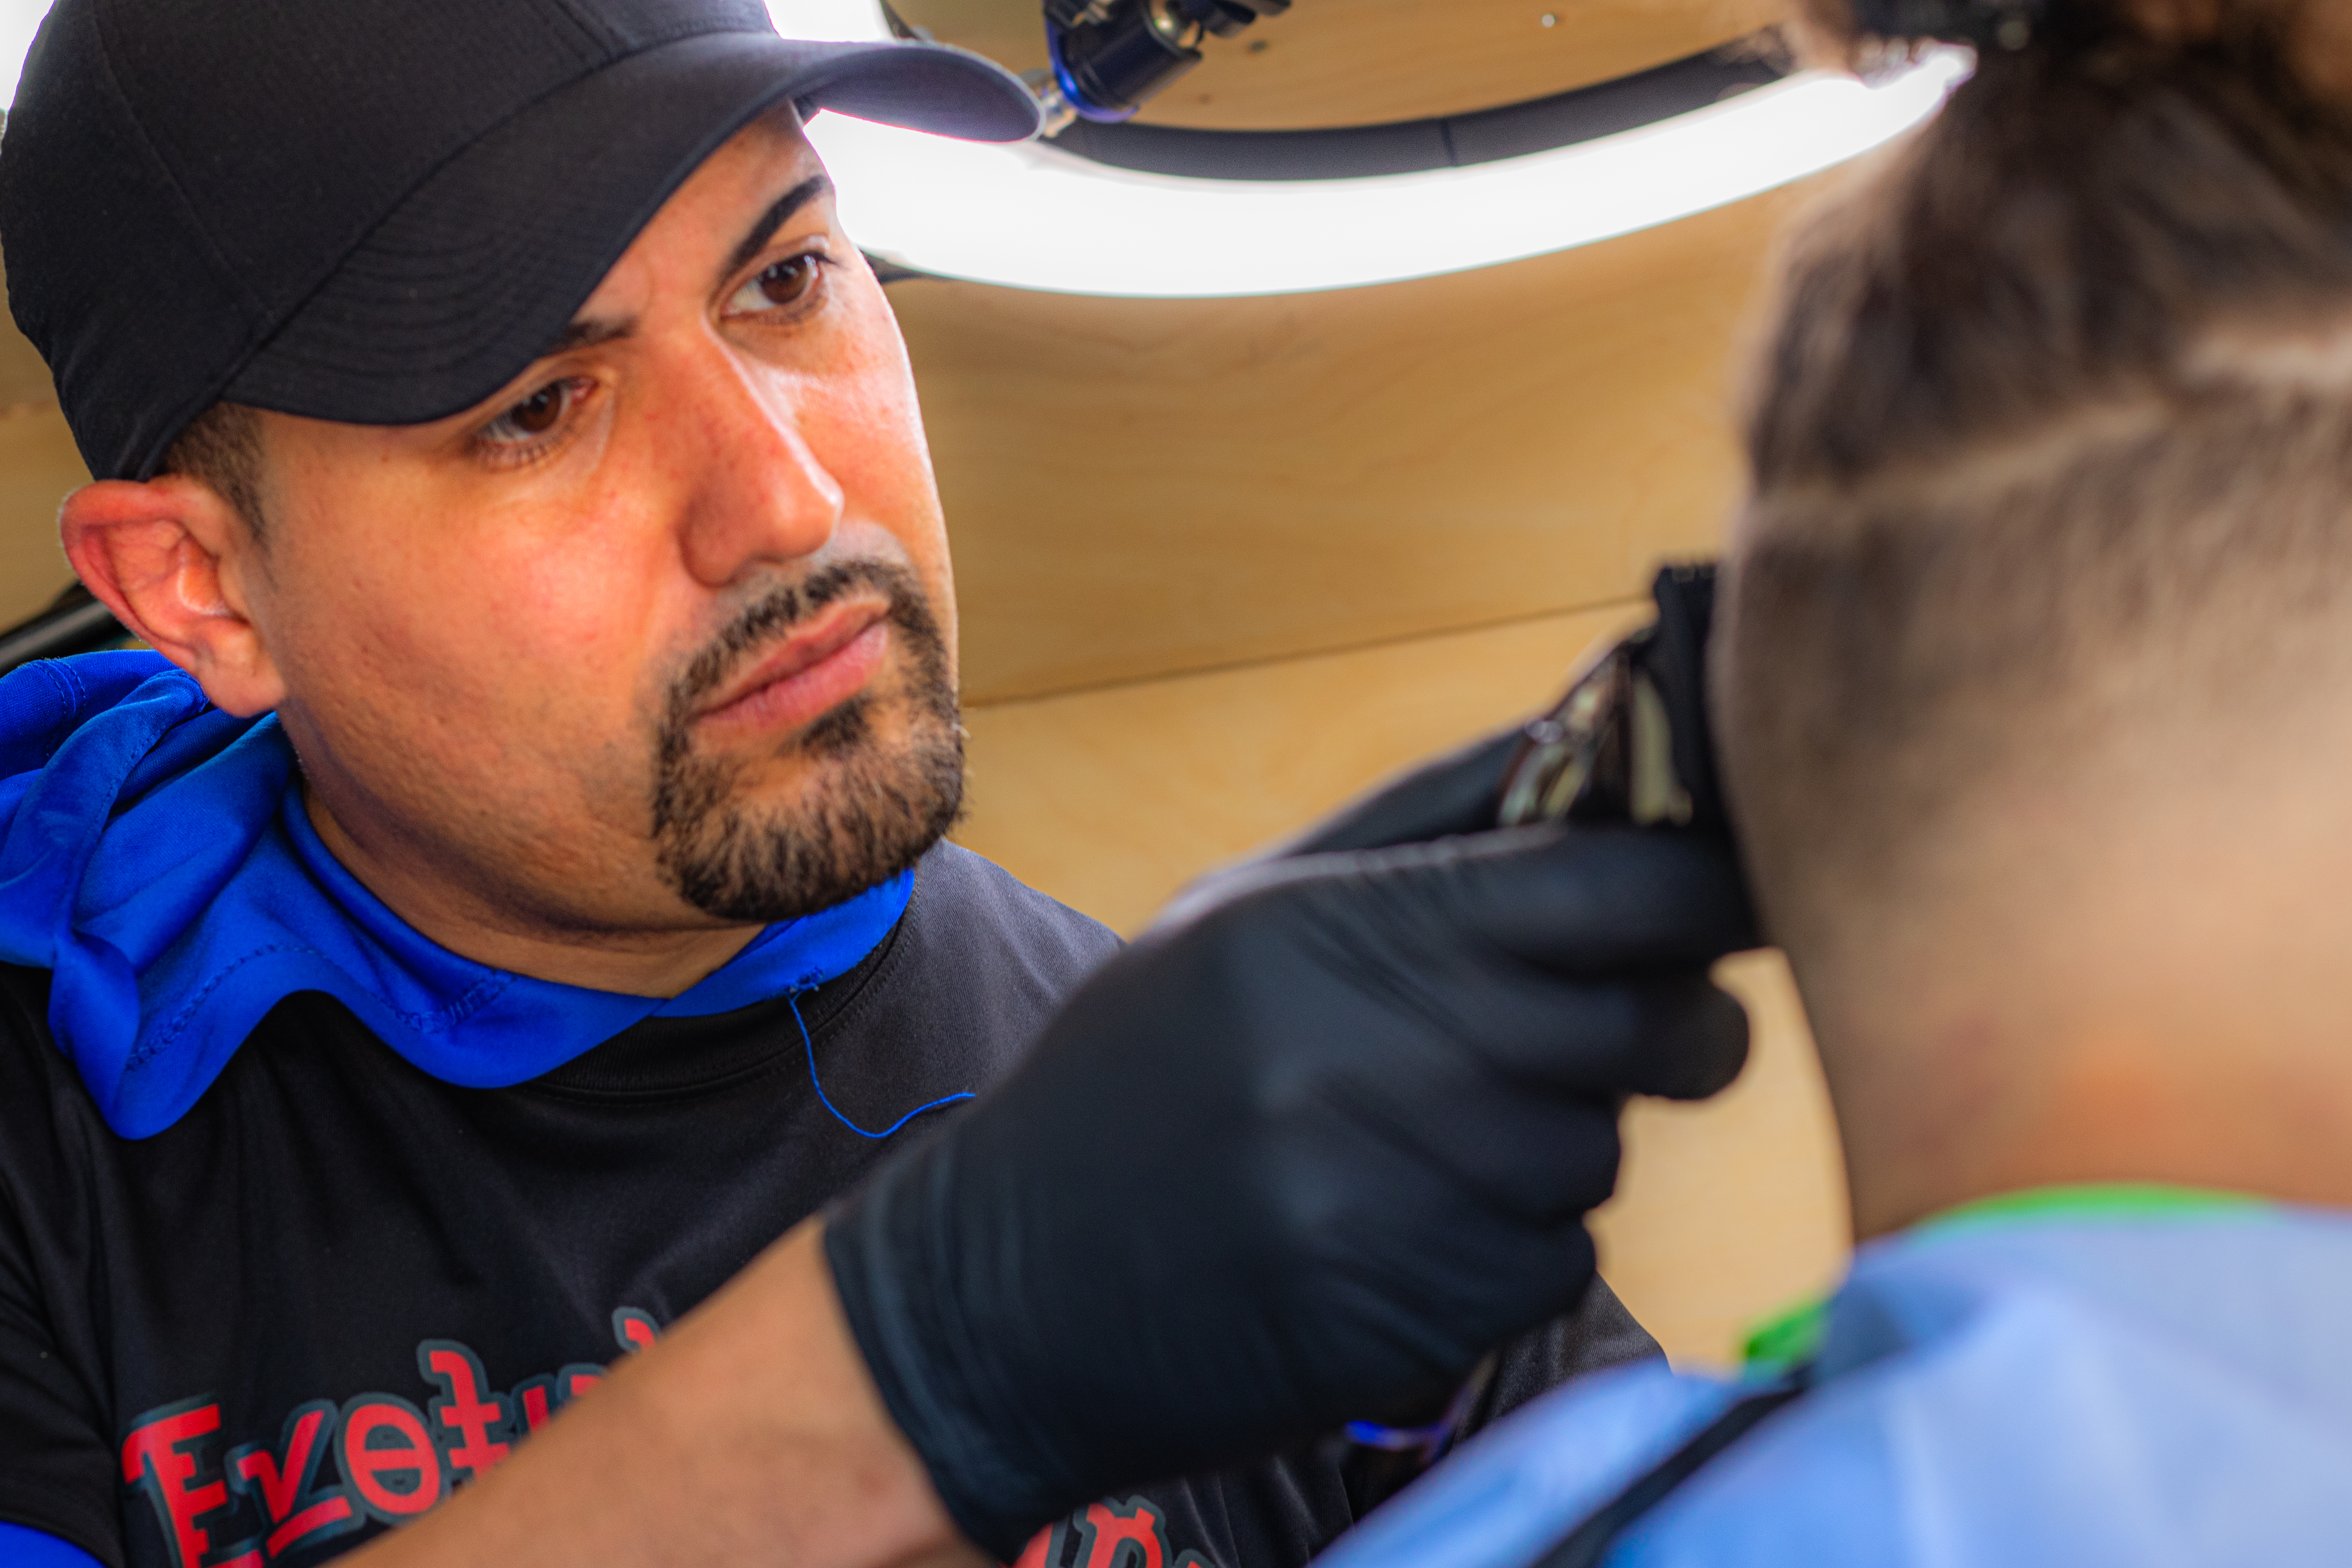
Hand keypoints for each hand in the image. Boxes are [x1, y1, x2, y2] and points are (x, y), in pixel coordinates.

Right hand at [824, 735, 1757, 1558]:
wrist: (1008, 1286)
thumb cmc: (1142, 1068)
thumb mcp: (1245, 908)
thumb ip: (1430, 824)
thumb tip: (1601, 739)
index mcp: (1329, 927)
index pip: (1612, 889)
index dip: (1704, 884)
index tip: (1724, 887)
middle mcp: (1373, 1057)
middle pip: (1652, 1023)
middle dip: (1663, 1020)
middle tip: (1598, 1021)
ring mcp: (1401, 1198)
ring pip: (1600, 1147)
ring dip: (1553, 1136)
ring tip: (1419, 1135)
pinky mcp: (1422, 1314)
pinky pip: (1557, 1256)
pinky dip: (1510, 1238)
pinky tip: (1397, 1224)